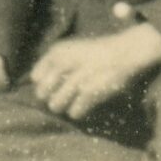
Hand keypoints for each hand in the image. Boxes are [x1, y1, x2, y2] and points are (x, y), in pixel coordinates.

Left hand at [28, 25, 160, 120]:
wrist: (125, 51)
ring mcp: (77, 79)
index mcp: (57, 52)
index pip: (35, 78)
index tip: (54, 86)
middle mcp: (64, 64)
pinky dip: (77, 112)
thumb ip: (52, 62)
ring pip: (56, 105)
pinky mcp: (91, 92)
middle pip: (42, 94)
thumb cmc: (96, 53)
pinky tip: (82, 107)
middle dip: (50, 98)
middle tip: (62, 97)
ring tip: (72, 102)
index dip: (43, 85)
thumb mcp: (70, 48)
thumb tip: (35, 82)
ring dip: (62, 107)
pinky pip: (75, 111)